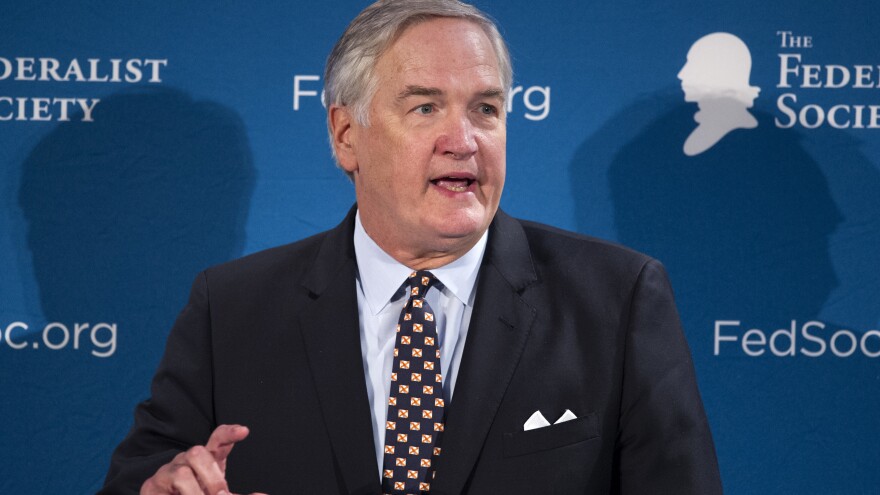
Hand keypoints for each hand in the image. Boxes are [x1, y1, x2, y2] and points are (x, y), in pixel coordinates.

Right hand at [140, 424, 265, 494]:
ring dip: (196, 492)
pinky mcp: (150, 487)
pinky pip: (159, 489)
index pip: (217, 440)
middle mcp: (185, 461)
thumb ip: (232, 494)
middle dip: (212, 477)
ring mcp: (166, 472)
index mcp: (205, 461)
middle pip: (197, 453)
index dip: (229, 434)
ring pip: (182, 473)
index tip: (244, 430)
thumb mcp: (217, 493)